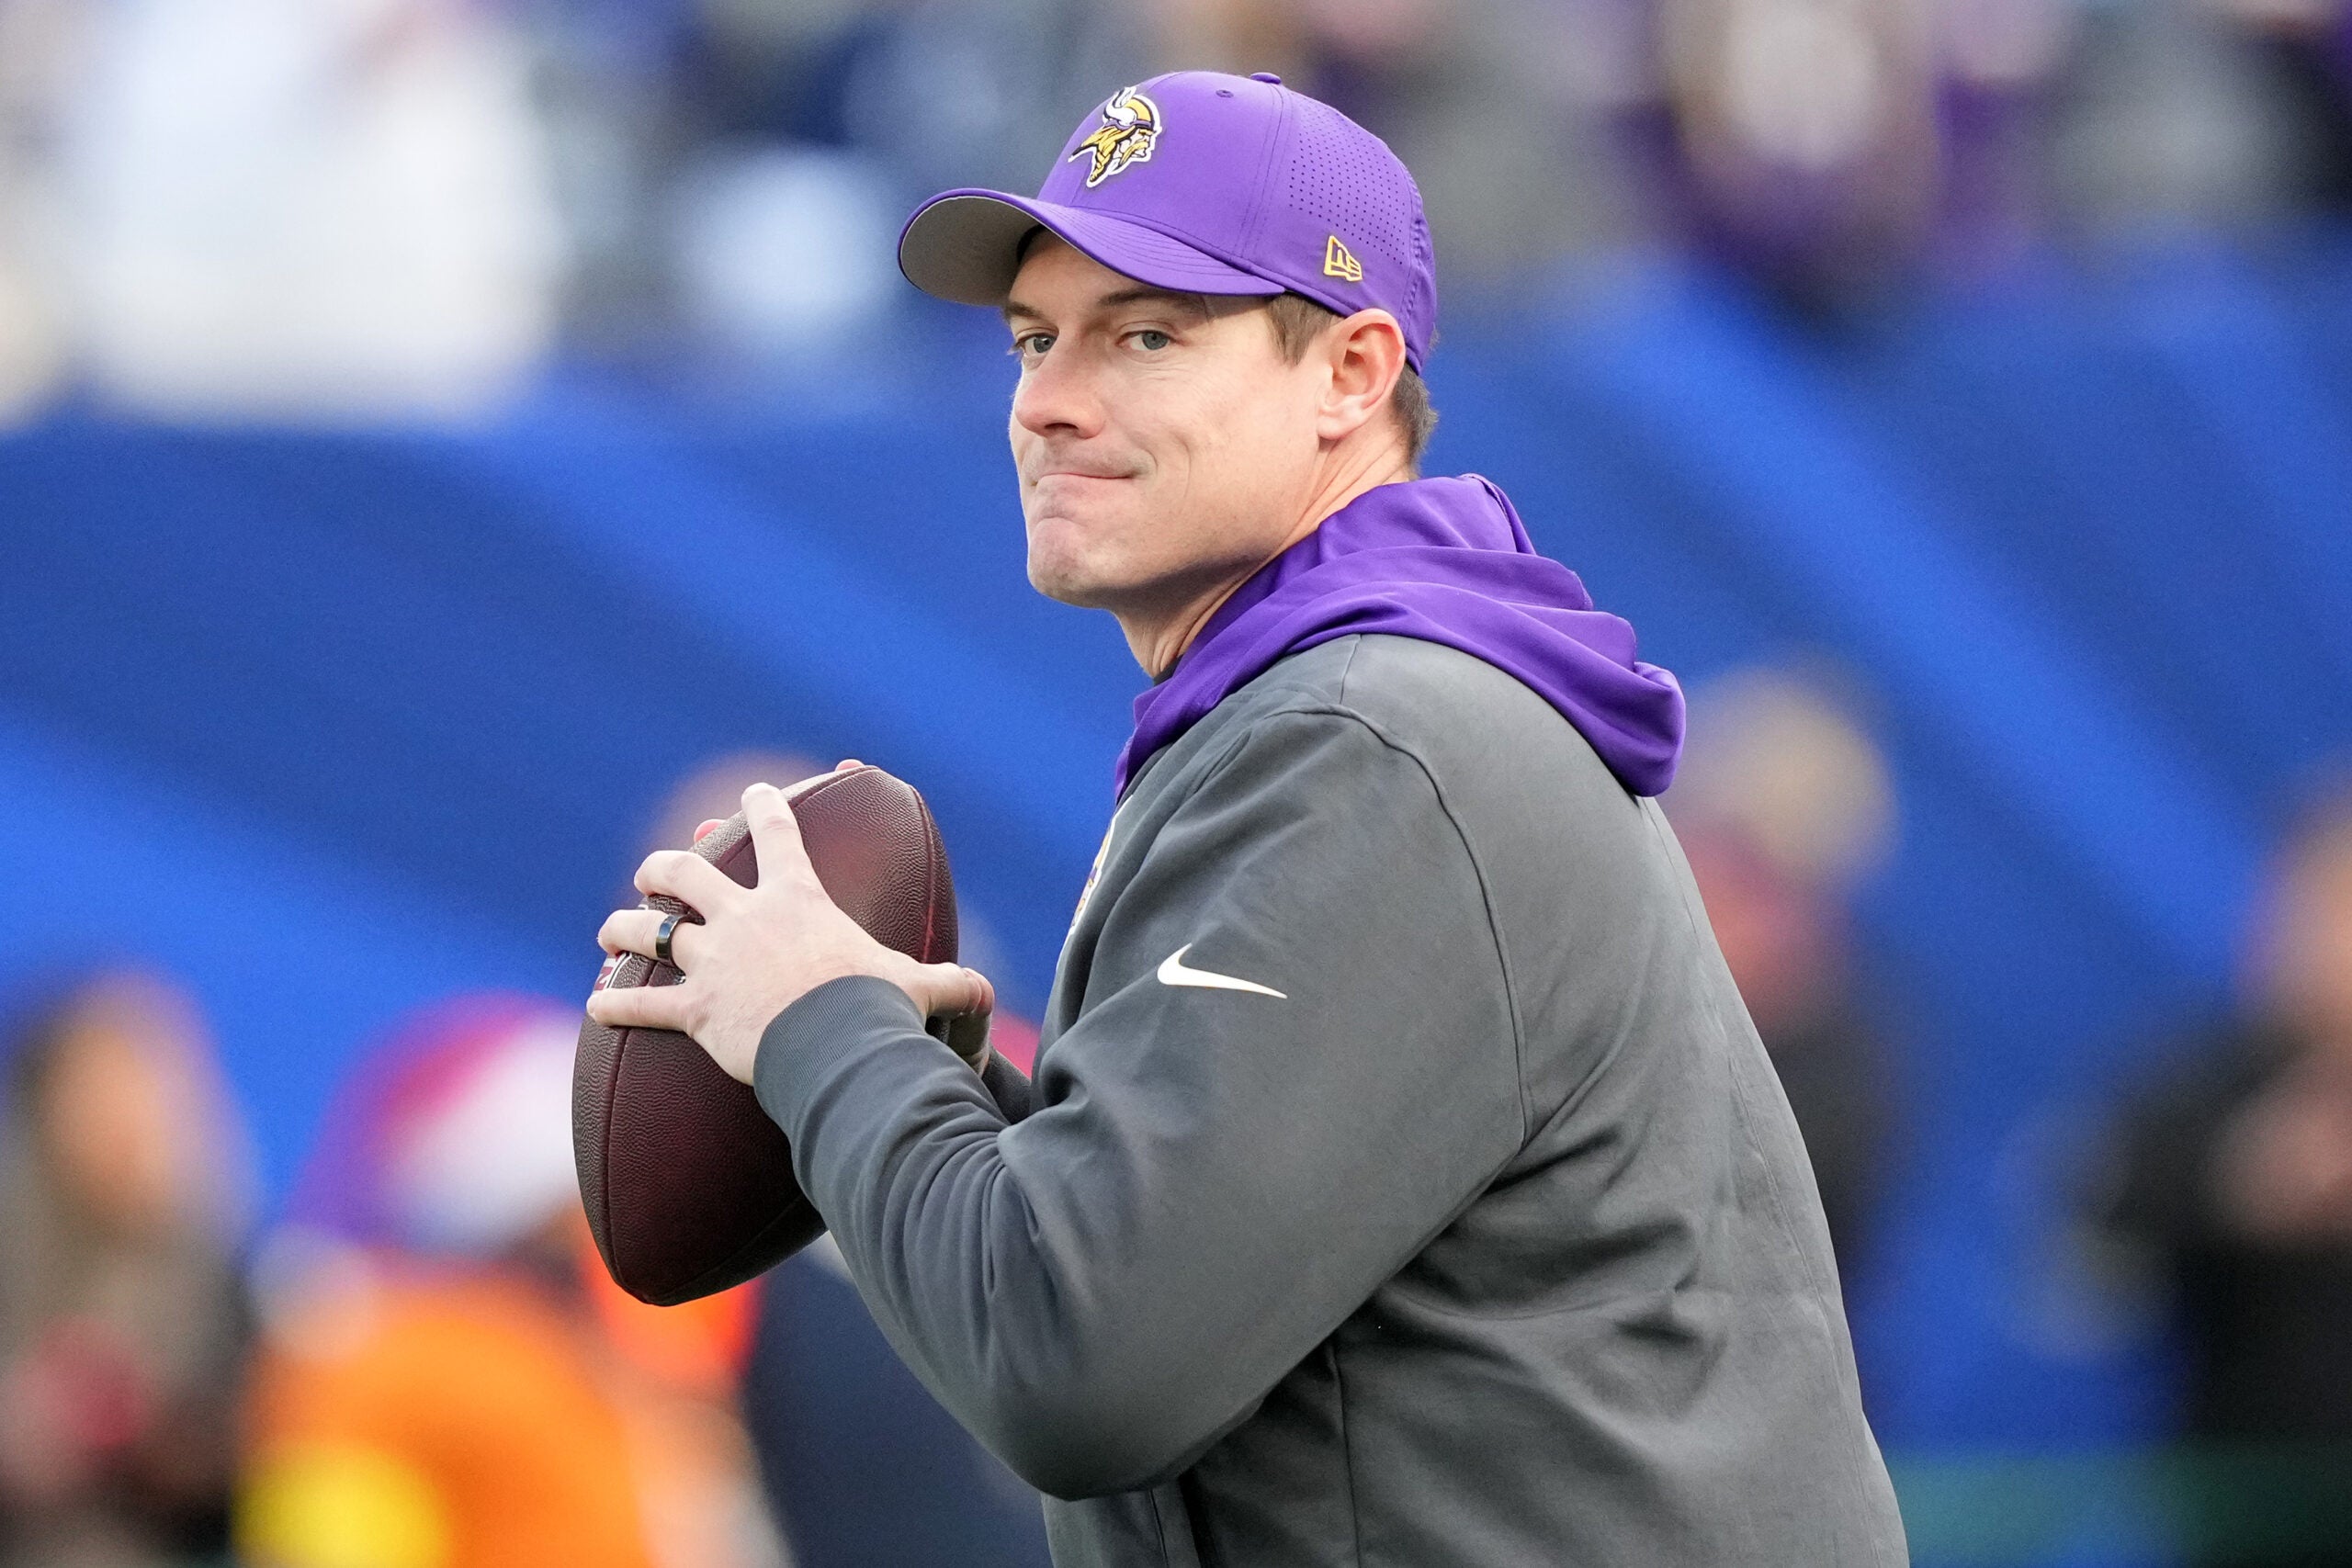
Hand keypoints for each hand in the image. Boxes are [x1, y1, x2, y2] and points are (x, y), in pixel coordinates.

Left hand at [587, 782, 994, 1082]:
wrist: (836, 1044)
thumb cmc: (877, 1008)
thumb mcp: (921, 989)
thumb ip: (953, 986)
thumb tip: (990, 995)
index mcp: (796, 901)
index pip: (777, 834)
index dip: (763, 804)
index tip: (753, 790)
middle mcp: (744, 920)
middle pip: (684, 874)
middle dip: (662, 867)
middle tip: (653, 873)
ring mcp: (714, 963)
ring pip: (649, 933)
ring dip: (624, 928)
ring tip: (609, 929)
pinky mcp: (694, 1010)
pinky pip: (643, 1005)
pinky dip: (617, 1004)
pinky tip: (596, 1004)